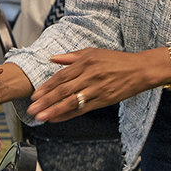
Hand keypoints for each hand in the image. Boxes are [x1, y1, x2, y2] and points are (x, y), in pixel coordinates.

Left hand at [25, 48, 158, 122]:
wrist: (139, 70)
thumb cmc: (116, 60)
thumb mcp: (93, 52)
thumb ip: (71, 57)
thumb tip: (53, 58)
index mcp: (85, 63)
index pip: (61, 76)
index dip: (46, 87)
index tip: (35, 95)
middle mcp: (89, 76)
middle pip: (63, 91)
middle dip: (46, 101)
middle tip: (32, 109)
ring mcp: (96, 90)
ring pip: (72, 102)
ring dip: (54, 110)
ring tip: (41, 117)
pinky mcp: (103, 100)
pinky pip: (83, 109)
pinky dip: (68, 115)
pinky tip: (57, 118)